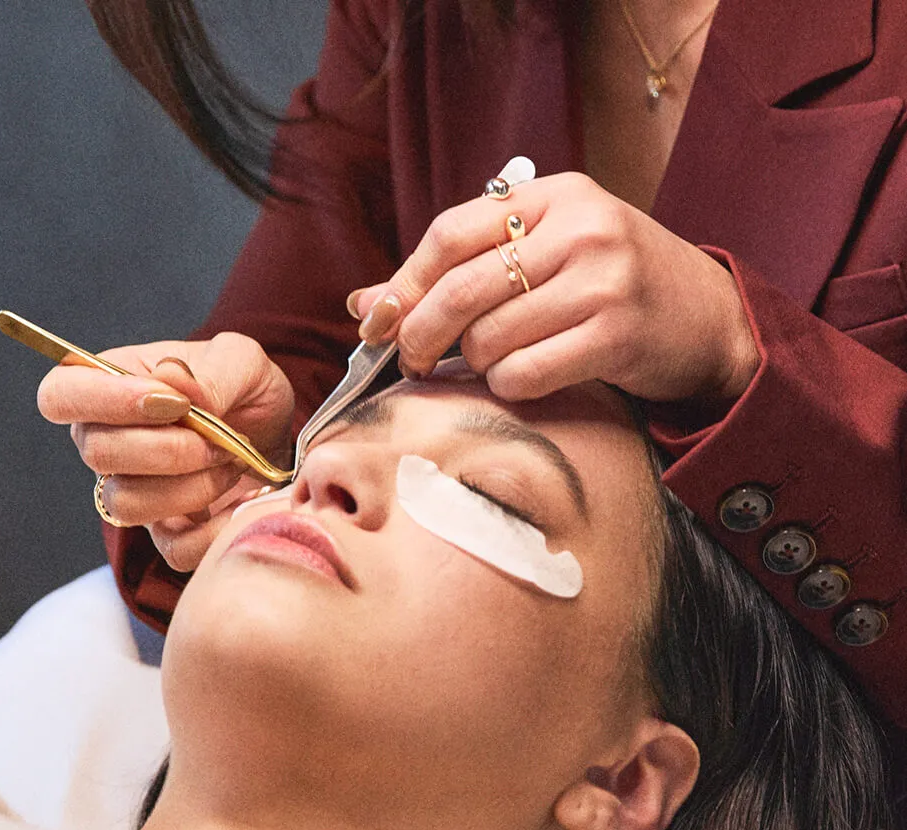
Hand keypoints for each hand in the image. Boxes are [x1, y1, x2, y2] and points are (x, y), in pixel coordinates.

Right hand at [37, 332, 294, 569]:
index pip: (59, 395)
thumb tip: (172, 382)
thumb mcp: (241, 360)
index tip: (172, 403)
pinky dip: (215, 530)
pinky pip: (174, 550)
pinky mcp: (167, 535)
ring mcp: (132, 493)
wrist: (280, 434)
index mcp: (107, 387)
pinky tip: (241, 503)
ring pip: (128, 505)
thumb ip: (210, 371)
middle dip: (171, 448)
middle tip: (220, 439)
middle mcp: (105, 443)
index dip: (107, 400)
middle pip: (98, 454)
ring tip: (230, 463)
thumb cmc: (245, 388)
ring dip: (192, 487)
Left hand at [349, 171, 758, 404]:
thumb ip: (467, 269)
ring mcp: (602, 281)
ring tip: (497, 362)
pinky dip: (510, 385)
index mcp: (557, 195)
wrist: (711, 320)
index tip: (379, 321)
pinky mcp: (616, 336)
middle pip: (461, 287)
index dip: (405, 282)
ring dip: (476, 363)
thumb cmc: (616, 287)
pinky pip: (524, 373)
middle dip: (419, 333)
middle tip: (411, 361)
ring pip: (490, 337)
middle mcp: (580, 229)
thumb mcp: (550, 255)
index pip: (451, 234)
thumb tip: (366, 304)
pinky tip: (528, 378)